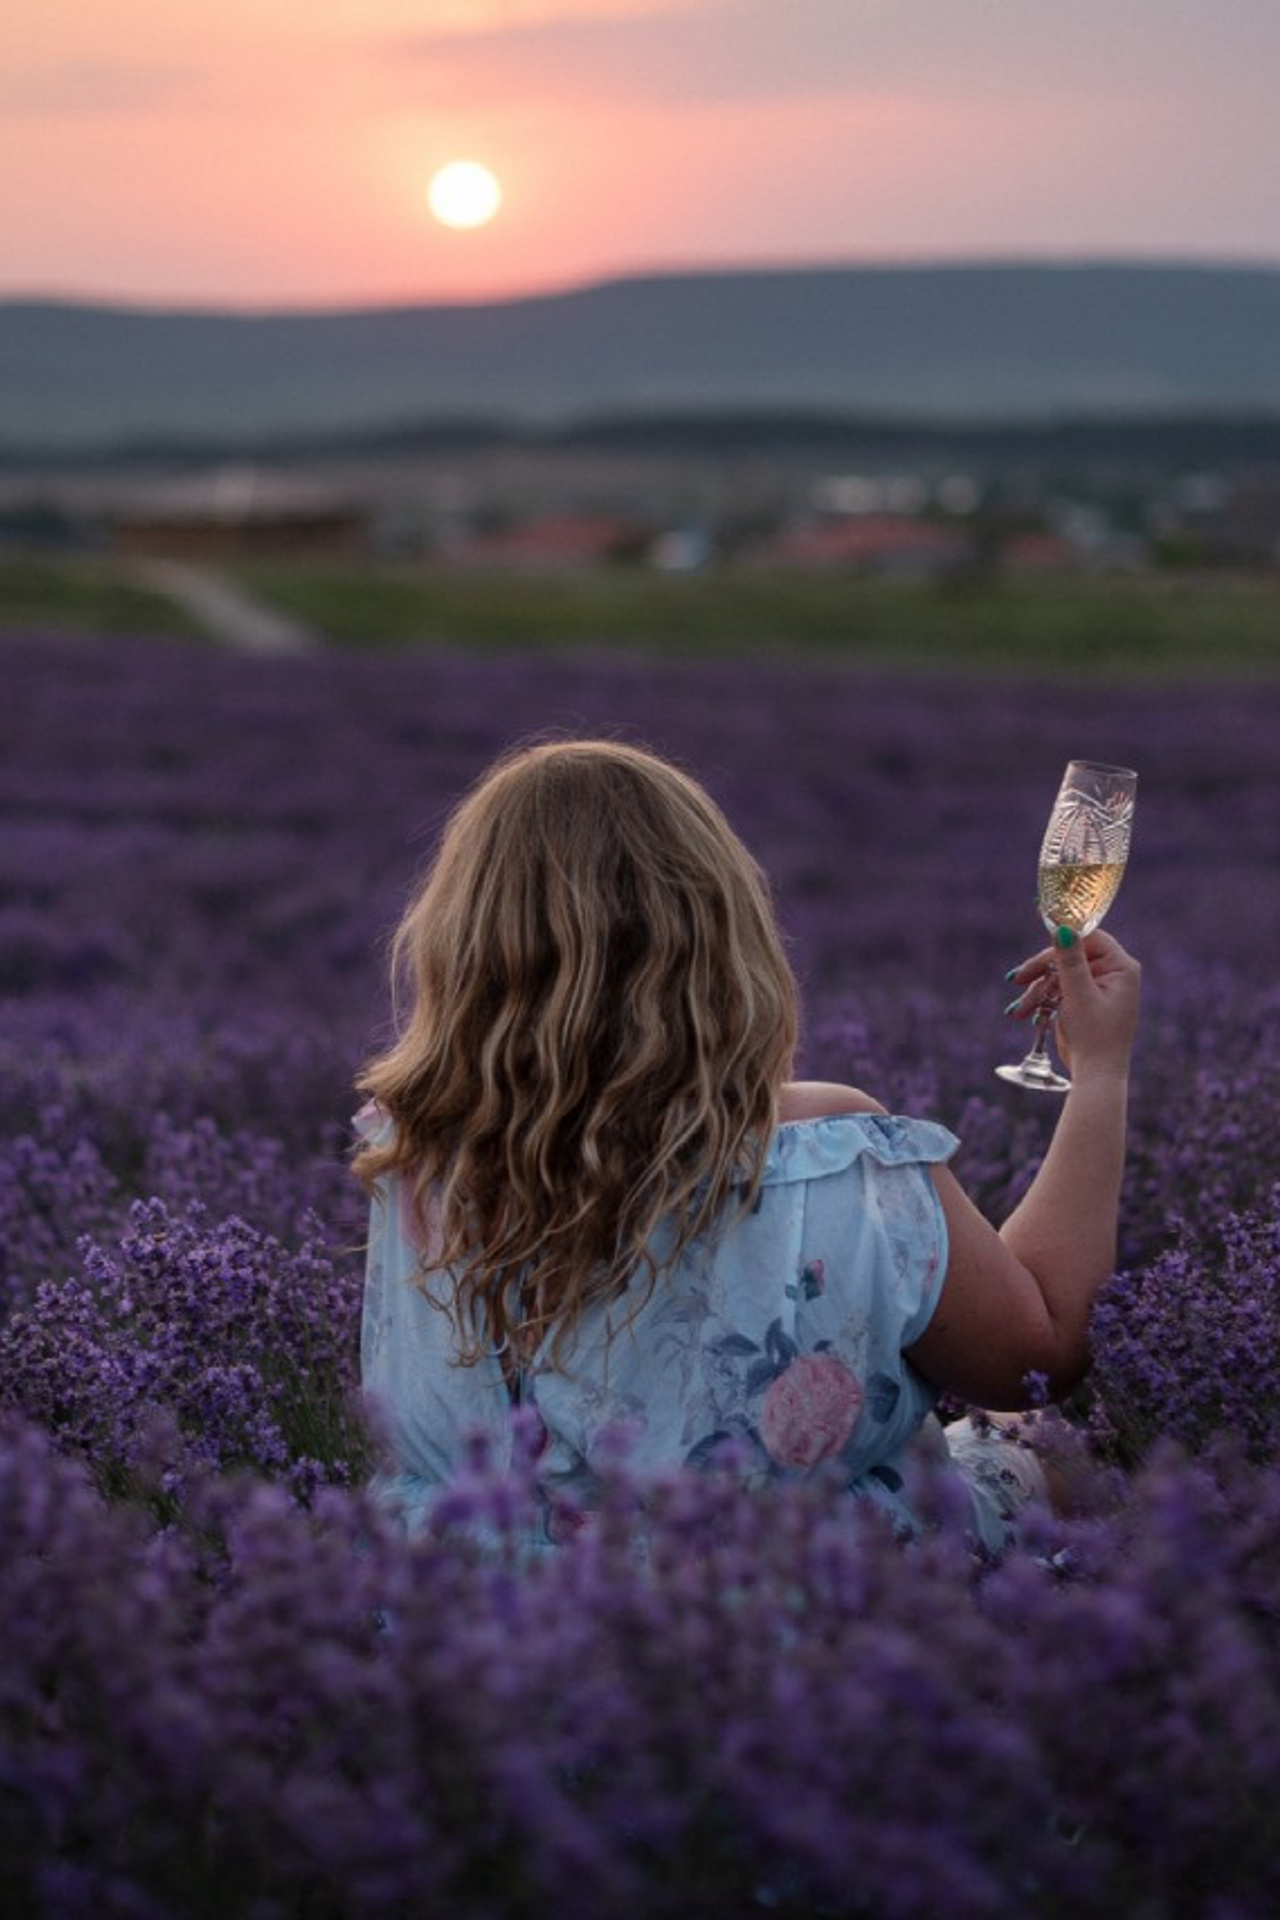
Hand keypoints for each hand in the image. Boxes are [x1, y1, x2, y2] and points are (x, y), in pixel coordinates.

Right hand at [1005, 928, 1140, 1080]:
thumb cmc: (1094, 1036)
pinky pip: (1057, 990)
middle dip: (1040, 970)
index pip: (1090, 938)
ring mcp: (1096, 987)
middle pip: (1068, 956)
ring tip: (1017, 1011)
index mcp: (1120, 968)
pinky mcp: (1083, 1001)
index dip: (1065, 934)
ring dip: (1035, 991)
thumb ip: (1070, 961)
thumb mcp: (1079, 995)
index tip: (1039, 928)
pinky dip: (1041, 1000)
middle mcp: (1112, 974)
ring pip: (1058, 975)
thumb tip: (1063, 927)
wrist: (1095, 1074)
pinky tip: (1026, 1014)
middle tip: (1016, 979)